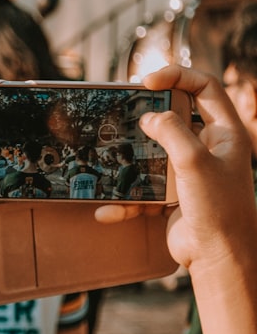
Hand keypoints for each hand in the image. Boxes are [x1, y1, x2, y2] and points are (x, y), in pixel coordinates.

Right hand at [95, 65, 256, 270]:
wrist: (220, 257)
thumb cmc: (219, 208)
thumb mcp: (194, 161)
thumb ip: (171, 131)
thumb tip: (148, 117)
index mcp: (225, 132)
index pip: (205, 87)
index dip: (177, 75)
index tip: (146, 82)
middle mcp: (209, 148)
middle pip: (175, 116)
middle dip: (147, 114)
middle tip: (123, 110)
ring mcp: (190, 171)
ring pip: (153, 151)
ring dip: (130, 157)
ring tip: (108, 156)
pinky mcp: (173, 194)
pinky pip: (143, 188)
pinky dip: (125, 199)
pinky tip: (108, 210)